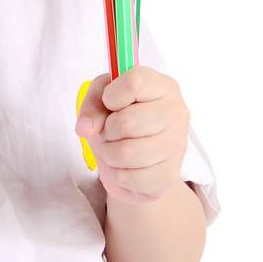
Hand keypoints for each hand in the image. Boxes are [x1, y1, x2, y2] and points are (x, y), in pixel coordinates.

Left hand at [74, 66, 189, 204]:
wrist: (137, 158)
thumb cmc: (121, 119)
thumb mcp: (103, 100)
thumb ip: (92, 104)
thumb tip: (86, 127)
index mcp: (164, 87)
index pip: (134, 84)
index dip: (111, 96)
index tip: (110, 104)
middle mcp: (176, 113)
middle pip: (126, 122)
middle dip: (106, 130)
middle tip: (111, 132)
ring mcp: (176, 146)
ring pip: (125, 153)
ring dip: (109, 154)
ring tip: (115, 149)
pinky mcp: (169, 176)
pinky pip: (128, 178)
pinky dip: (116, 174)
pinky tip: (125, 167)